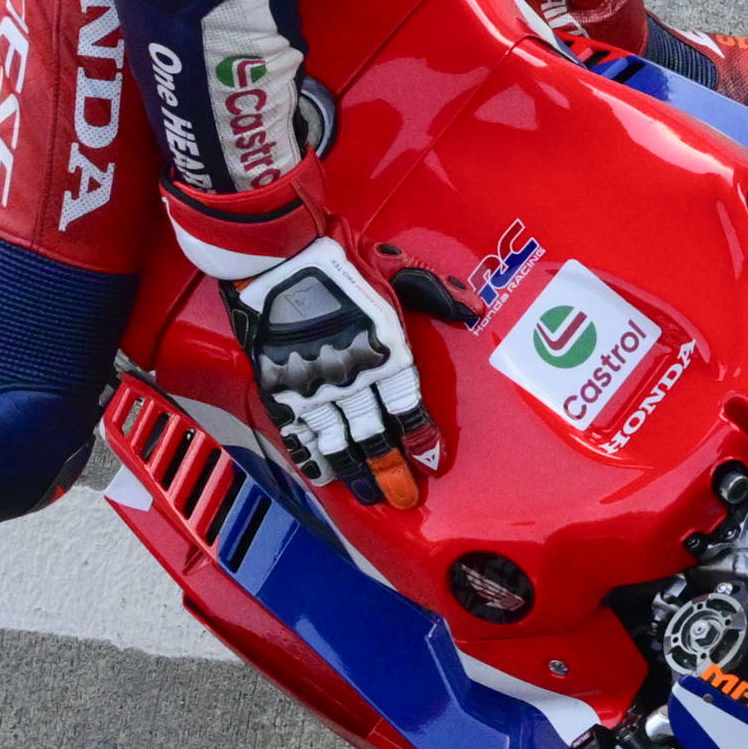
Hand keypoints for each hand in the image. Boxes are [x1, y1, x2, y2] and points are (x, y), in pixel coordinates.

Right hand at [230, 236, 435, 506]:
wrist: (274, 251)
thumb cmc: (336, 255)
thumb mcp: (395, 267)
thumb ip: (435, 292)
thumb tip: (473, 308)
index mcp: (384, 350)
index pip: (409, 407)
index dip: (420, 437)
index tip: (430, 460)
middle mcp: (351, 376)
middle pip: (375, 435)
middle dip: (390, 469)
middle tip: (403, 497)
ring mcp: (312, 385)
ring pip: (337, 442)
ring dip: (355, 471)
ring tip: (368, 495)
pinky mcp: (278, 385)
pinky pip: (297, 433)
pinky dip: (311, 457)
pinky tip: (322, 475)